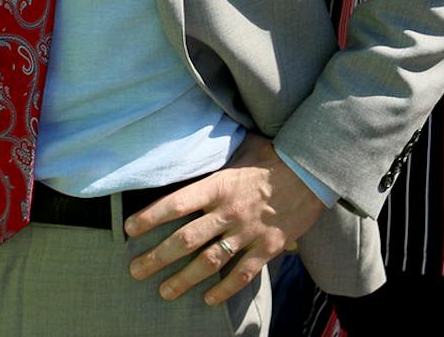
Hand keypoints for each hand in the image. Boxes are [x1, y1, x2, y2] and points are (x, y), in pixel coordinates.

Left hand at [124, 134, 324, 305]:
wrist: (313, 170)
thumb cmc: (275, 156)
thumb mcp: (242, 149)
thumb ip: (218, 157)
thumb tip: (196, 145)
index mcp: (219, 185)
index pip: (176, 203)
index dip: (149, 217)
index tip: (129, 229)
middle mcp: (229, 211)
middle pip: (185, 239)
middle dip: (157, 257)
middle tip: (135, 270)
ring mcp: (249, 231)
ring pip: (209, 262)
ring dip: (184, 279)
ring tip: (165, 291)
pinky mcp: (269, 246)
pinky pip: (243, 274)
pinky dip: (224, 289)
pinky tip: (208, 299)